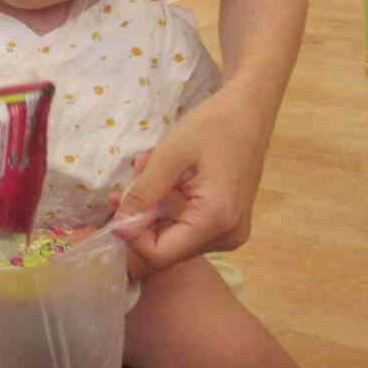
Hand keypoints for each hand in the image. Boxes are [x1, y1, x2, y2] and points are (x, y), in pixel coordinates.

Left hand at [112, 90, 266, 269]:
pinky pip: (186, 226)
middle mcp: (227, 237)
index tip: (120, 202)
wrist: (249, 111)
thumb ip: (143, 194)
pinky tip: (165, 177)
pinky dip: (168, 206)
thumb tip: (118, 229)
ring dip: (153, 208)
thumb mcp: (169, 156)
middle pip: (166, 248)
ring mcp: (230, 233)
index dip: (132, 235)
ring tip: (149, 168)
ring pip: (173, 237)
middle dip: (141, 217)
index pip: (160, 255)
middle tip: (133, 177)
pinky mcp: (227, 224)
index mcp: (216, 220)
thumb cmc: (213, 126)